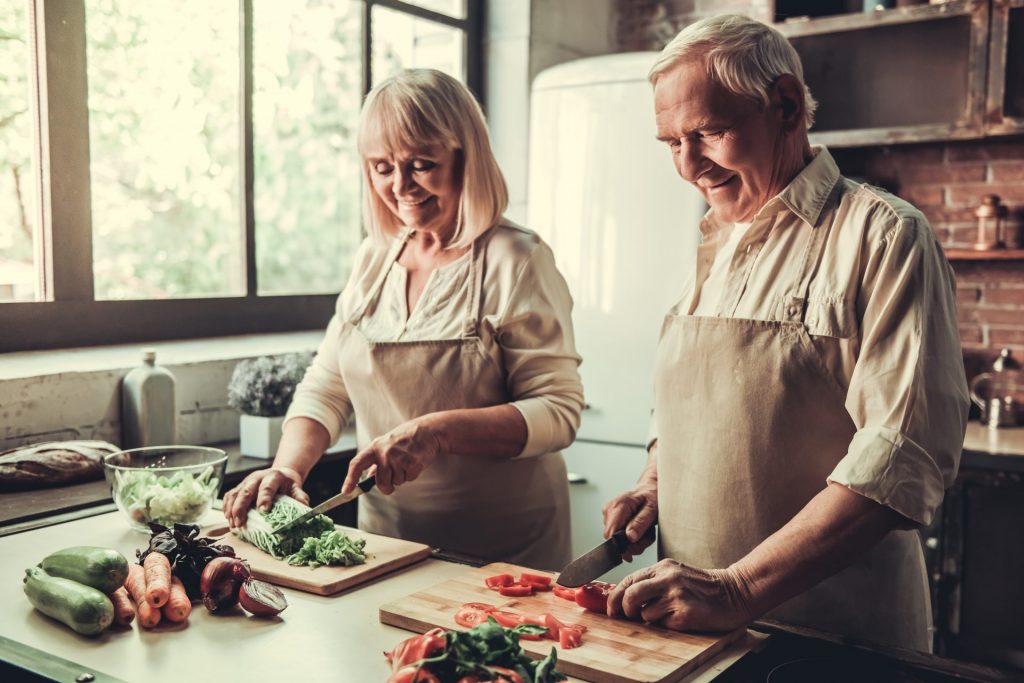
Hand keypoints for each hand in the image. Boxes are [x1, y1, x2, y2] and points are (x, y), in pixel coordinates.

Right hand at [222, 467, 308, 527]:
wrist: (281, 474)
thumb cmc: (288, 484)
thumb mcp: (297, 489)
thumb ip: (300, 498)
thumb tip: (305, 509)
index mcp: (273, 476)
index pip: (267, 487)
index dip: (264, 498)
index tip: (263, 511)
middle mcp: (257, 477)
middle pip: (246, 490)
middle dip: (241, 507)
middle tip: (240, 523)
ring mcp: (247, 481)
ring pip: (235, 493)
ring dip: (231, 509)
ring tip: (233, 524)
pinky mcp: (240, 486)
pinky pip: (229, 495)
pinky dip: (226, 506)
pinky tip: (227, 517)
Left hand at [342, 418, 442, 495]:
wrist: (427, 430)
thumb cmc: (406, 438)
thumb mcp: (387, 444)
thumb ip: (377, 459)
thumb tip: (369, 476)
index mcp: (375, 447)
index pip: (357, 464)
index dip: (350, 479)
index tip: (346, 492)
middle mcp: (384, 453)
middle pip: (380, 483)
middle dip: (387, 487)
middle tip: (393, 481)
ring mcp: (398, 458)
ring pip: (396, 482)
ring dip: (402, 477)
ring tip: (407, 462)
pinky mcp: (411, 463)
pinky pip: (409, 479)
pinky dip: (412, 474)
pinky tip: (414, 462)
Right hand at [602, 485, 657, 559]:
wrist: (650, 488)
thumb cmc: (653, 496)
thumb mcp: (653, 509)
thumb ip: (641, 523)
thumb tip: (630, 537)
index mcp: (618, 505)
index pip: (610, 534)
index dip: (621, 546)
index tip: (635, 549)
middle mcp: (610, 509)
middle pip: (614, 539)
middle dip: (632, 544)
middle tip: (647, 538)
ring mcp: (609, 514)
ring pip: (617, 540)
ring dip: (635, 541)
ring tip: (646, 531)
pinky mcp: (611, 519)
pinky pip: (619, 536)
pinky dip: (632, 537)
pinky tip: (641, 530)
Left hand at [607, 559, 752, 631]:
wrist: (735, 592)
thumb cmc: (704, 587)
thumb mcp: (676, 574)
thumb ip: (654, 582)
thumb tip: (627, 599)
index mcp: (663, 567)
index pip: (629, 580)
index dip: (615, 596)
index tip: (611, 609)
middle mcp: (668, 578)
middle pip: (630, 595)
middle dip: (624, 609)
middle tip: (626, 616)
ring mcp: (676, 595)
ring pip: (645, 613)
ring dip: (650, 619)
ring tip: (667, 614)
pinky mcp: (685, 613)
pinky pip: (663, 624)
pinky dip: (666, 625)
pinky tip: (680, 618)